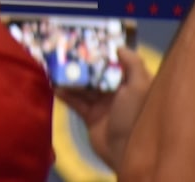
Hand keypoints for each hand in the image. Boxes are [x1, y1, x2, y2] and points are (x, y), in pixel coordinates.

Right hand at [57, 48, 151, 170]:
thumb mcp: (139, 86)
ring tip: (57, 67)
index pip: (117, 64)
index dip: (103, 54)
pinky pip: (77, 102)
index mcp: (132, 84)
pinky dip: (67, 95)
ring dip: (72, 78)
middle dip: (84, 65)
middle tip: (67, 53)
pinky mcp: (91, 117)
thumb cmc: (135, 115)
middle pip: (98, 75)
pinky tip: (55, 86)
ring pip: (85, 87)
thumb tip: (120, 47)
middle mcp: (118, 93)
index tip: (88, 43)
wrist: (125, 151)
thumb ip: (132, 64)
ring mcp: (103, 105)